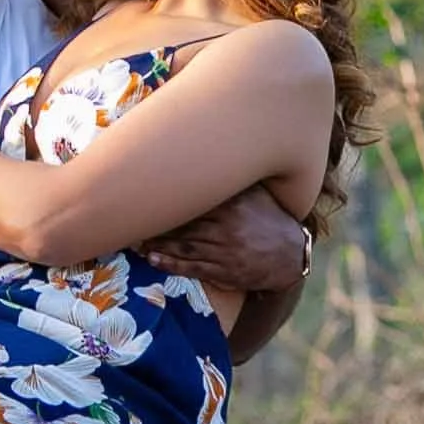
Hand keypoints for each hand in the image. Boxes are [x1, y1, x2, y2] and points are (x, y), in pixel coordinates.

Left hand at [137, 183, 306, 292]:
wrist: (292, 255)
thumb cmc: (269, 219)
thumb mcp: (257, 195)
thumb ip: (234, 179)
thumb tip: (207, 151)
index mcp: (234, 205)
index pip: (195, 197)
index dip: (168, 196)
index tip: (145, 191)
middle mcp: (228, 227)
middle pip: (184, 222)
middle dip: (156, 221)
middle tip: (131, 217)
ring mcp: (225, 251)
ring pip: (184, 245)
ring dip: (157, 243)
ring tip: (133, 238)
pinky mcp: (224, 271)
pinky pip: (192, 267)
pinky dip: (170, 263)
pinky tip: (152, 258)